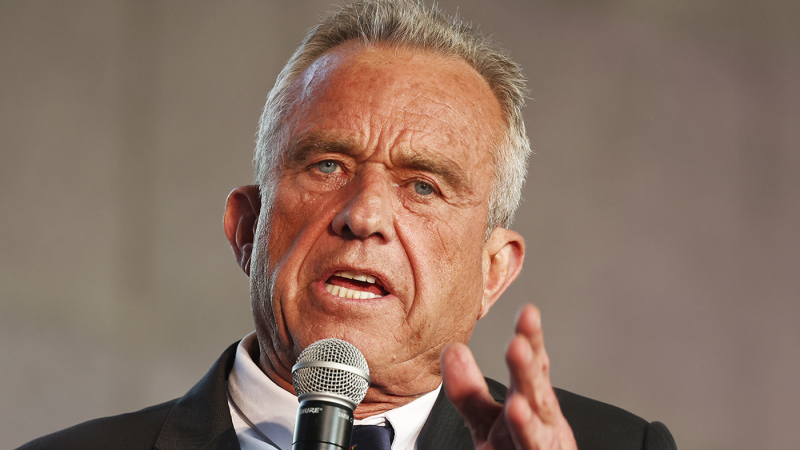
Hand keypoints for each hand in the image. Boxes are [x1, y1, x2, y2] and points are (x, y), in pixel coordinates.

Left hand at [441, 304, 576, 449]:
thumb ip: (469, 390)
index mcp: (530, 404)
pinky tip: (518, 413)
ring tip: (518, 376)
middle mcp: (541, 423)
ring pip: (539, 422)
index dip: (532, 340)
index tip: (528, 312)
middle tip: (521, 338)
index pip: (532, 367)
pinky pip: (535, 448)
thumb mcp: (486, 421)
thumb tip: (452, 349)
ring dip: (529, 398)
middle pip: (537, 390)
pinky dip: (528, 432)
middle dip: (529, 365)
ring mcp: (544, 445)